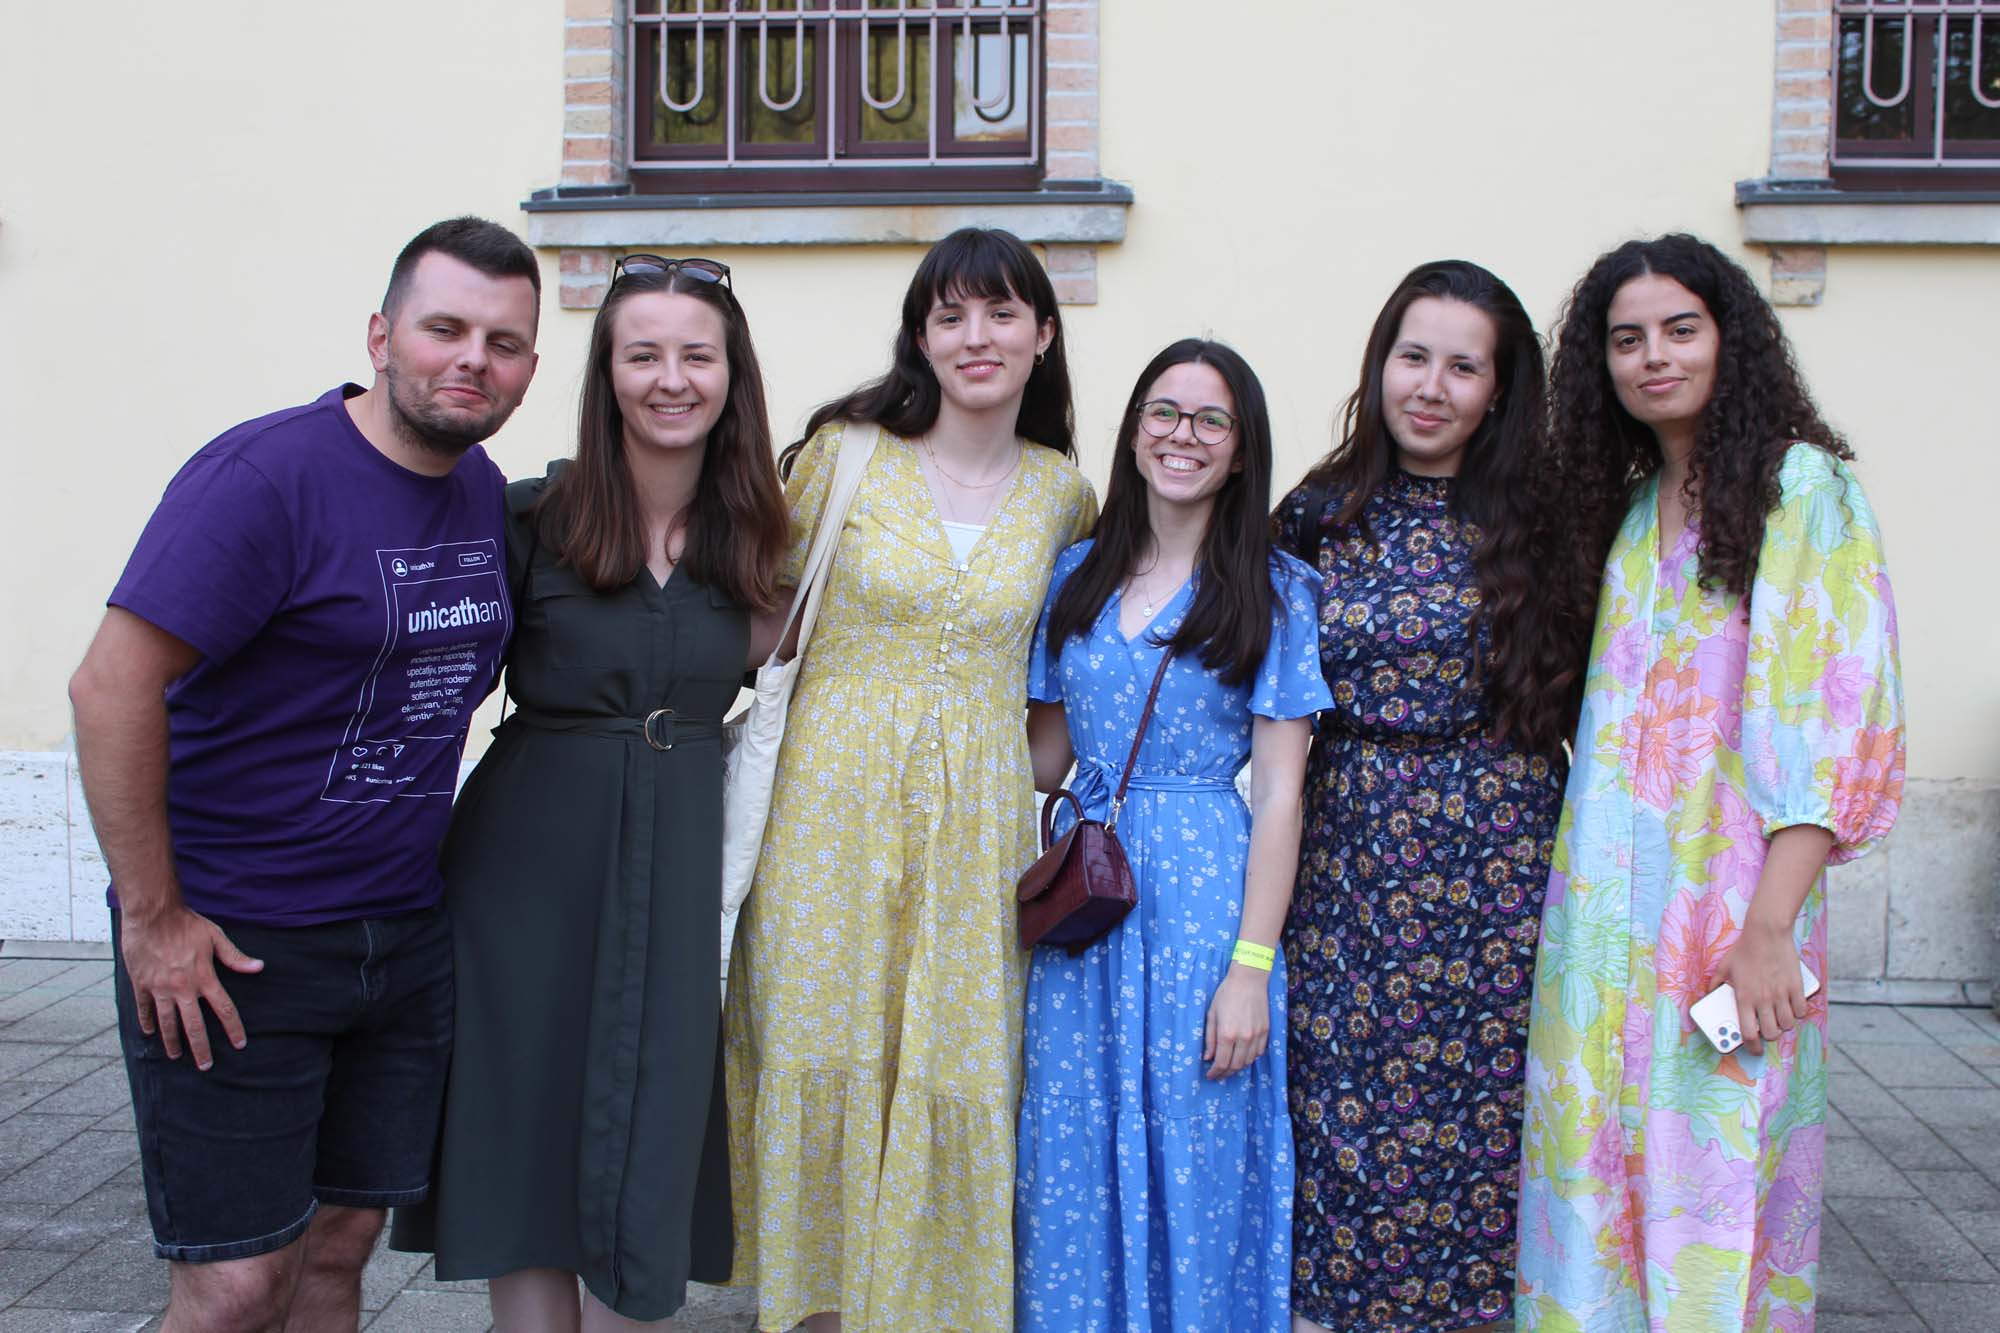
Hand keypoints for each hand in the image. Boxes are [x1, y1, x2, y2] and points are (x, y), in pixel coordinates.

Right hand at [120, 905, 262, 1069]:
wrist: (152, 914)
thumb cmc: (186, 923)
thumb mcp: (215, 937)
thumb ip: (235, 956)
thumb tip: (259, 967)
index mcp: (204, 978)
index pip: (224, 1009)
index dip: (233, 1028)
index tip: (239, 1044)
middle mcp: (182, 988)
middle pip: (193, 1026)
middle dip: (201, 1049)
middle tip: (206, 1066)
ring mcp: (159, 988)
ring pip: (167, 1023)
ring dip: (172, 1041)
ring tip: (176, 1056)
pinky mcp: (141, 984)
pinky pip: (144, 1008)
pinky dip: (147, 1022)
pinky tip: (149, 1033)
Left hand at [1203, 964, 1270, 1079]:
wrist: (1249, 980)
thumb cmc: (1226, 994)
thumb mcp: (1212, 1014)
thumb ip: (1209, 1038)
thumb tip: (1207, 1057)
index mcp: (1227, 1034)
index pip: (1221, 1063)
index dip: (1215, 1073)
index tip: (1210, 1075)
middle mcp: (1243, 1038)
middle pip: (1235, 1066)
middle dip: (1226, 1073)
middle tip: (1219, 1074)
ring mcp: (1257, 1035)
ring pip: (1248, 1061)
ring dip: (1238, 1067)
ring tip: (1230, 1066)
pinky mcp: (1266, 1031)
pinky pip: (1259, 1052)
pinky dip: (1250, 1058)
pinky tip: (1243, 1055)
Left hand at [1712, 920, 1802, 1056]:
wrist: (1766, 933)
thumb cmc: (1744, 950)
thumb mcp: (1723, 967)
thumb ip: (1715, 984)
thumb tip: (1710, 994)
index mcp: (1744, 998)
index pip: (1748, 1033)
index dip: (1752, 1047)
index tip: (1754, 1050)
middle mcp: (1763, 999)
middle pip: (1771, 1033)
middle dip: (1769, 1036)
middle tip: (1767, 1029)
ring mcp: (1781, 994)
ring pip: (1787, 1024)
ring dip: (1784, 1025)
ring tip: (1779, 1018)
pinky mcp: (1796, 987)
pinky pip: (1801, 1011)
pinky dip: (1798, 1013)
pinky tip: (1792, 1007)